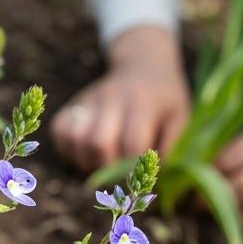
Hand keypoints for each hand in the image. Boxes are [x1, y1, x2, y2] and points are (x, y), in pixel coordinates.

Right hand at [53, 26, 189, 172]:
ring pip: (75, 139)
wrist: (144, 64)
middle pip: (99, 143)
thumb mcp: (182, 117)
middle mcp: (112, 98)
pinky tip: (88, 152)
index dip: (136, 168)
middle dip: (109, 168)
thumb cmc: (166, 99)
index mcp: (143, 102)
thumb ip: (177, 147)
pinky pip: (59, 131)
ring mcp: (89, 99)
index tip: (142, 177)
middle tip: (121, 173)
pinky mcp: (73, 104)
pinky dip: (69, 149)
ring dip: (87, 161)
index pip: (132, 143)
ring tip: (104, 162)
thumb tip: (164, 179)